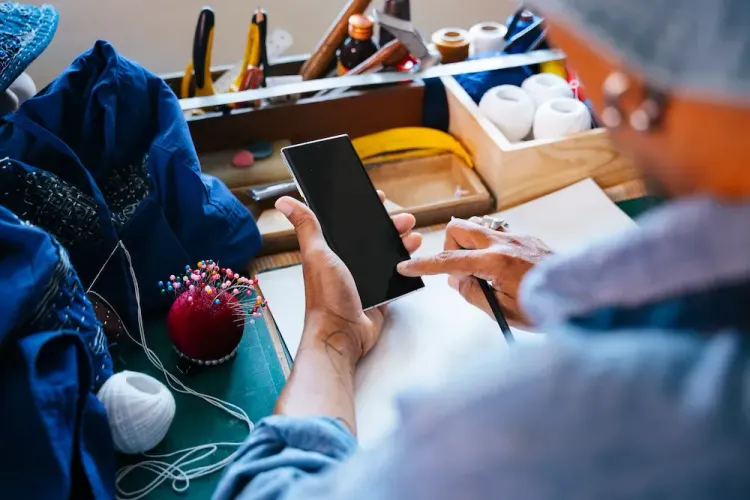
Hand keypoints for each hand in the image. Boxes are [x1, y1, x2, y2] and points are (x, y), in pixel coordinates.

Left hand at [275, 191, 421, 365]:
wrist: (343, 332)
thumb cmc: (326, 296)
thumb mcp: (316, 254)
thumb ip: (306, 226)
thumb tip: (283, 202)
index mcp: (331, 251)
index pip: (349, 224)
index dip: (363, 210)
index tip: (378, 198)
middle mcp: (347, 263)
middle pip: (372, 238)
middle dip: (390, 225)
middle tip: (404, 219)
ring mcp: (364, 278)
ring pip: (386, 254)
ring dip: (400, 242)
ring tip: (413, 235)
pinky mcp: (379, 293)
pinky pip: (395, 275)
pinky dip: (405, 265)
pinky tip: (413, 256)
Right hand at [397, 217, 551, 326]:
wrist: (584, 295)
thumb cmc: (548, 307)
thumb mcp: (503, 311)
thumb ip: (473, 294)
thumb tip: (458, 281)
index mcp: (495, 261)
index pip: (449, 261)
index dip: (424, 265)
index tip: (407, 266)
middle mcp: (504, 242)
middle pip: (459, 229)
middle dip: (450, 248)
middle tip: (461, 273)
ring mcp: (517, 237)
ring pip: (478, 230)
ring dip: (470, 249)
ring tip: (484, 276)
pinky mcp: (527, 239)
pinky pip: (496, 237)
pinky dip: (489, 252)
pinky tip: (503, 274)